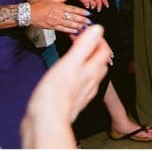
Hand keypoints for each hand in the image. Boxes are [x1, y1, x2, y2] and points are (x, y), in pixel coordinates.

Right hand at [21, 25, 110, 148]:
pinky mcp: (72, 101)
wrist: (47, 122)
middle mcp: (91, 82)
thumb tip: (97, 29)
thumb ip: (85, 45)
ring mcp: (82, 93)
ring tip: (76, 57)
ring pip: (90, 75)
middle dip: (94, 51)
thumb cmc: (56, 95)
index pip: (104, 51)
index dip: (99, 39)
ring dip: (85, 64)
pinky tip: (67, 77)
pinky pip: (80, 85)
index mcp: (92, 71)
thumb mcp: (70, 62)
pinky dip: (77, 76)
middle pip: (99, 63)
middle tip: (83, 42)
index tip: (89, 32)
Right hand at [31, 0, 90, 33]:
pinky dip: (70, 30)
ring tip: (85, 27)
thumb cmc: (39, 6)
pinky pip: (63, 29)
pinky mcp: (53, 27)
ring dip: (78, 26)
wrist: (30, 14)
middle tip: (89, 22)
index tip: (88, 13)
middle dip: (82, 20)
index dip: (82, 12)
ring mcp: (56, 21)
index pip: (73, 9)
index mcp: (59, 7)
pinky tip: (75, 31)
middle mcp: (59, 14)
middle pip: (74, 17)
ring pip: (70, 24)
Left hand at [71, 0, 108, 11]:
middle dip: (99, 6)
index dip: (105, 1)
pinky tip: (87, 6)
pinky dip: (88, 6)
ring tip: (92, 7)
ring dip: (93, 6)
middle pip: (98, 1)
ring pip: (93, 3)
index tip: (107, 5)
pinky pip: (87, 4)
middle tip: (98, 10)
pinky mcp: (84, 0)